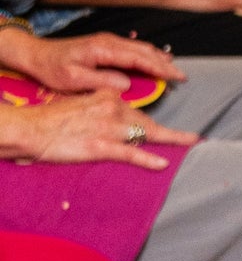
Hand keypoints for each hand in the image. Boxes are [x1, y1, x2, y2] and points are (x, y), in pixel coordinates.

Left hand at [0, 29, 183, 94]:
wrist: (37, 54)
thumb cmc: (52, 68)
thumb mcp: (73, 80)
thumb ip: (102, 81)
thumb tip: (127, 84)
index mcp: (103, 49)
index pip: (139, 58)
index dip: (160, 68)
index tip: (176, 76)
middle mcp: (109, 42)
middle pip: (144, 51)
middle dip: (165, 63)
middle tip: (181, 76)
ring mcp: (108, 41)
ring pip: (140, 48)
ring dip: (158, 58)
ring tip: (173, 70)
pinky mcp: (105, 45)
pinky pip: (132, 48)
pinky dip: (147, 55)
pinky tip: (153, 60)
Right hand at [1, 89, 197, 170]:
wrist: (31, 128)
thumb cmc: (51, 119)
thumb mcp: (81, 104)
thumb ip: (100, 108)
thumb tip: (114, 118)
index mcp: (107, 97)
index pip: (137, 109)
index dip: (152, 120)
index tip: (168, 126)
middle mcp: (113, 109)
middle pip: (148, 122)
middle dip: (171, 132)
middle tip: (192, 138)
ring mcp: (109, 128)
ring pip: (146, 135)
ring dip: (170, 141)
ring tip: (189, 145)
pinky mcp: (101, 147)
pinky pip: (131, 153)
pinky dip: (149, 159)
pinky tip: (163, 163)